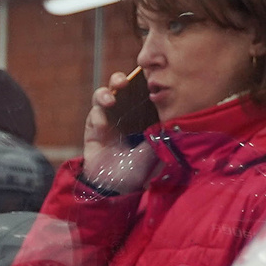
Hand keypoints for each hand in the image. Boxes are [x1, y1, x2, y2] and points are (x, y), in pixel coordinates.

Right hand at [79, 72, 155, 193]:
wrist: (116, 187)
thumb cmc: (138, 170)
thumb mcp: (154, 151)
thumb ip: (160, 133)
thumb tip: (173, 117)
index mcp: (142, 115)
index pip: (142, 91)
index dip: (142, 81)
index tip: (146, 78)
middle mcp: (125, 113)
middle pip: (121, 88)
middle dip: (120, 80)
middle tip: (124, 82)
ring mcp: (108, 119)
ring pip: (104, 95)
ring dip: (105, 93)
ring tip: (109, 100)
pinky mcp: (93, 128)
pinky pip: (94, 115)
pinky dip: (97, 116)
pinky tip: (102, 126)